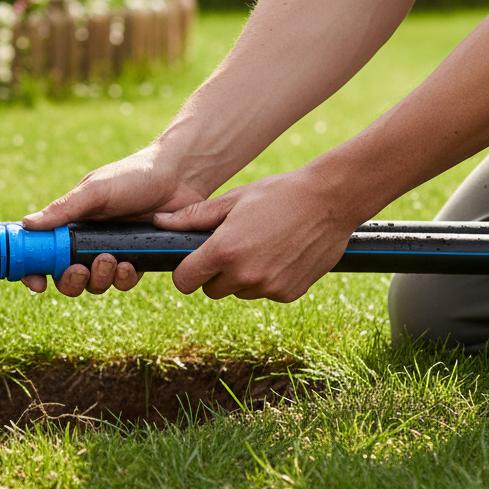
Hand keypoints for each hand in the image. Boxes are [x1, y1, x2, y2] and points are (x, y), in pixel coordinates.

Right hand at [21, 144, 206, 295]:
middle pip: (67, 277)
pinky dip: (124, 279)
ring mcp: (113, 252)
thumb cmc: (133, 175)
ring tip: (109, 260)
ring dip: (98, 279)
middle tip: (79, 270)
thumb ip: (63, 210)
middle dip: (70, 281)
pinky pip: (124, 282)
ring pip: (95, 283)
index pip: (44, 253)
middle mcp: (88, 240)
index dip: (35, 271)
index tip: (36, 283)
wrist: (179, 176)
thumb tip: (27, 224)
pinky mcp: (138, 260)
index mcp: (72, 223)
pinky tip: (130, 265)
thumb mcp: (95, 190)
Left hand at [154, 167, 357, 301]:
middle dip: (216, 274)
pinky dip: (268, 280)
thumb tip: (158, 222)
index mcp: (223, 251)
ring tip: (261, 245)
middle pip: (212, 290)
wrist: (330, 200)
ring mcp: (268, 288)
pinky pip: (265, 292)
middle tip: (234, 247)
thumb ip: (193, 217)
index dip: (186, 272)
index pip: (185, 282)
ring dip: (243, 277)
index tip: (194, 262)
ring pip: (240, 292)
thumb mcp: (232, 200)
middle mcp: (244, 275)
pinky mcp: (288, 294)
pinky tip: (281, 254)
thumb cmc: (277, 194)